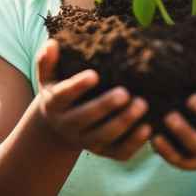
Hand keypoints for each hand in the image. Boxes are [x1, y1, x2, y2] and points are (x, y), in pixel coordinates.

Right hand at [36, 39, 151, 160]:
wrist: (59, 129)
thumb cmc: (59, 92)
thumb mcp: (48, 78)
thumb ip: (46, 60)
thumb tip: (52, 44)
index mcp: (55, 104)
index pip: (63, 96)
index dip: (77, 87)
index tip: (94, 75)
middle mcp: (69, 125)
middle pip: (86, 118)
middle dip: (106, 106)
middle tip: (125, 93)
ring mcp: (86, 141)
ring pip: (104, 136)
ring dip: (124, 122)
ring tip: (142, 104)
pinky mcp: (103, 152)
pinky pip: (119, 152)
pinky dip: (134, 143)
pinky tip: (148, 128)